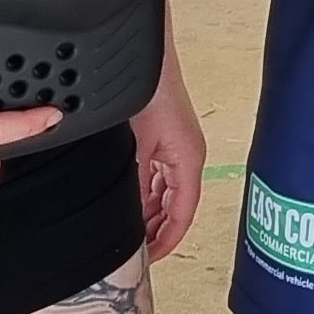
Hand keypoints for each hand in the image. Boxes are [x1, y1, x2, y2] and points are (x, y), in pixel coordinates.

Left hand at [124, 58, 206, 258]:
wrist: (142, 54)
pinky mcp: (161, 139)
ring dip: (149, 214)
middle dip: (156, 232)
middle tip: (135, 253)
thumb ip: (137, 179)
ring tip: (128, 233)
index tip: (150, 260)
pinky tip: (126, 203)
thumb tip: (125, 213)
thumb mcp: (139, 144)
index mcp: (188, 160)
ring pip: (163, 194)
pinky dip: (144, 194)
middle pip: (174, 208)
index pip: (183, 215)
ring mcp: (173, 148)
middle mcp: (184, 157)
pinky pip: (156, 177)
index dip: (168, 241)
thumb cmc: (150, 89)